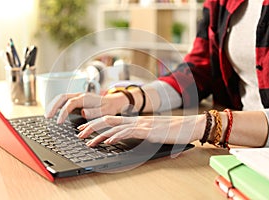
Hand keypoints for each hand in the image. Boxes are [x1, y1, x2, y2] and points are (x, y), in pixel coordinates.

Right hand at [44, 92, 128, 122]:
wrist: (112, 102)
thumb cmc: (109, 108)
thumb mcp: (105, 112)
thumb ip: (94, 112)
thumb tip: (82, 112)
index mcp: (86, 98)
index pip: (70, 103)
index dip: (63, 112)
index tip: (58, 122)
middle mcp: (80, 95)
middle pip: (62, 97)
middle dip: (53, 106)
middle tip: (47, 117)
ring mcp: (77, 97)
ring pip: (61, 97)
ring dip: (53, 105)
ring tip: (47, 115)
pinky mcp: (76, 100)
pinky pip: (63, 101)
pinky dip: (56, 105)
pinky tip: (53, 112)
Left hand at [77, 115, 203, 146]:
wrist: (188, 126)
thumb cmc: (172, 131)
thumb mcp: (152, 132)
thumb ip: (139, 134)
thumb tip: (126, 139)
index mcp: (135, 120)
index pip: (111, 120)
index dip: (96, 123)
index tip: (85, 127)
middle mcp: (135, 120)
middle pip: (108, 120)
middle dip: (91, 126)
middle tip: (79, 132)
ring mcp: (141, 124)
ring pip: (115, 127)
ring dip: (99, 134)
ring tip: (88, 140)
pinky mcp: (148, 131)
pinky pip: (128, 132)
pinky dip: (116, 136)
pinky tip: (108, 141)